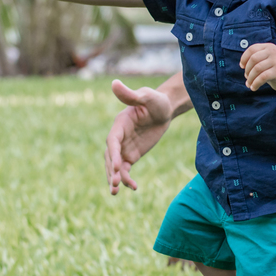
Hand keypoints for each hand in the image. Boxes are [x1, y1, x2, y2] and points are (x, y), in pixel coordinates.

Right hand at [104, 79, 174, 193]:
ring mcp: (124, 147)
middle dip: (112, 171)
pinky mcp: (131, 155)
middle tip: (115, 184)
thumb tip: (114, 83)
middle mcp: (118, 137)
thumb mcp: (146, 96)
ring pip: (115, 166)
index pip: (113, 141)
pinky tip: (134, 188)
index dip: (114, 154)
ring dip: (114, 178)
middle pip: (111, 157)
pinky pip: (125, 170)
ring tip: (116, 192)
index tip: (118, 167)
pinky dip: (127, 179)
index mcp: (119, 124)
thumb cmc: (156, 100)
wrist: (165, 110)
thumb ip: (131, 95)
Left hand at [239, 43, 275, 91]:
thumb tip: (243, 66)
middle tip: (247, 78)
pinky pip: (262, 77)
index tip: (242, 66)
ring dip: (250, 78)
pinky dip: (255, 83)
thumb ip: (256, 59)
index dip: (244, 58)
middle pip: (253, 59)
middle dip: (247, 70)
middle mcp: (273, 51)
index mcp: (269, 47)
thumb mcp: (266, 60)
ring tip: (249, 84)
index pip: (252, 49)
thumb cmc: (274, 68)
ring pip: (257, 69)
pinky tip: (254, 88)